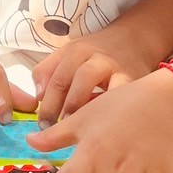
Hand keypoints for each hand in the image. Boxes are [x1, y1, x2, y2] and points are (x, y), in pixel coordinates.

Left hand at [34, 25, 158, 124]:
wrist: (133, 40)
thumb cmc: (94, 55)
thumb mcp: (67, 55)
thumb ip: (47, 72)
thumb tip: (38, 97)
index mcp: (76, 51)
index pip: (57, 79)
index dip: (47, 104)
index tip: (41, 126)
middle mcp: (96, 58)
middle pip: (75, 80)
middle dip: (64, 108)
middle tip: (56, 131)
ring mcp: (117, 69)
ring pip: (99, 88)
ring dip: (86, 111)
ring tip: (79, 130)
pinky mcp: (135, 82)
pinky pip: (122, 98)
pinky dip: (112, 112)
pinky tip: (104, 126)